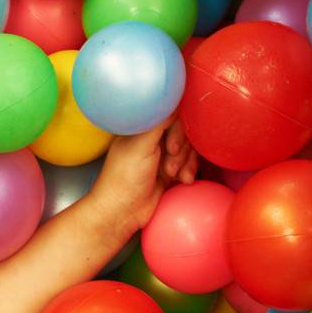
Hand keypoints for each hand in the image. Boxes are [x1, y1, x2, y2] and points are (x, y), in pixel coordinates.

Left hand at [89, 119, 199, 233]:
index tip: (171, 147)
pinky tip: (182, 181)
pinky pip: (190, 161)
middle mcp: (152, 137)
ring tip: (171, 175)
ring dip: (186, 162)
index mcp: (142, 127)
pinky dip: (189, 170)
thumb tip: (175, 98)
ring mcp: (162, 154)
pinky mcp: (170, 169)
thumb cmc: (124, 179)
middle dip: (182, 150)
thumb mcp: (141, 145)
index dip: (178, 129)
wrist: (121, 214)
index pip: (172, 112)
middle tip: (168, 167)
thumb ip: (159, 121)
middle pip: (185, 130)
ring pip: (190, 146)